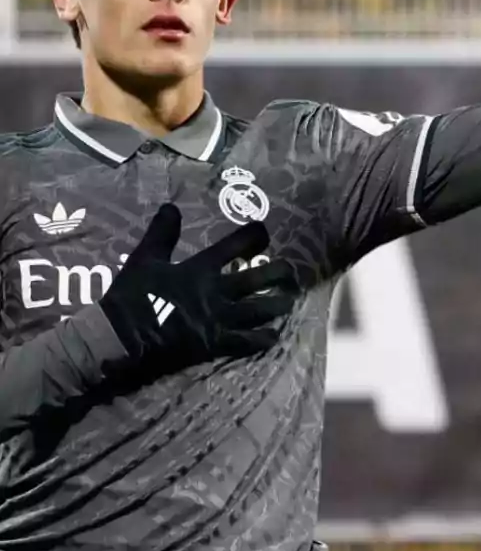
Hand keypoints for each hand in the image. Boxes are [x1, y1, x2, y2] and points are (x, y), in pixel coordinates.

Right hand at [100, 204, 295, 366]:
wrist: (120, 336)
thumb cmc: (132, 296)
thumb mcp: (144, 258)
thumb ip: (161, 233)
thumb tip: (171, 206)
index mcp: (200, 268)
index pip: (235, 245)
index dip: (254, 235)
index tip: (264, 231)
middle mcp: (217, 291)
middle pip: (259, 278)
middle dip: (280, 273)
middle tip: (290, 271)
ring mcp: (220, 319)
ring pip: (262, 310)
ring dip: (280, 304)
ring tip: (289, 300)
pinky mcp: (216, 343)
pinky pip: (249, 342)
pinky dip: (265, 338)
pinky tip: (274, 335)